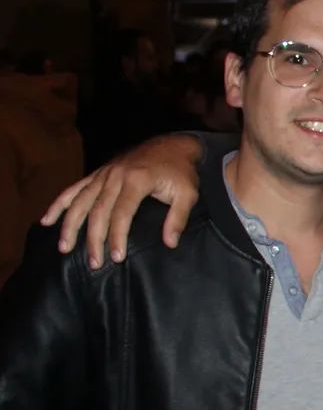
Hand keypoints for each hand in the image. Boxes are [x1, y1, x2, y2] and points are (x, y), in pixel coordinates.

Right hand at [41, 135, 203, 266]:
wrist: (171, 146)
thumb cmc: (180, 173)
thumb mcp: (188, 194)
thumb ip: (178, 218)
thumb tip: (170, 243)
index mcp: (137, 180)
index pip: (122, 213)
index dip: (117, 236)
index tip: (117, 257)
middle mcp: (115, 176)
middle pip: (98, 211)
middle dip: (94, 239)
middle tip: (94, 263)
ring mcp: (103, 174)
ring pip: (80, 201)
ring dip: (70, 225)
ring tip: (64, 247)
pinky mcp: (98, 174)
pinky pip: (73, 189)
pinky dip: (59, 204)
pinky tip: (48, 220)